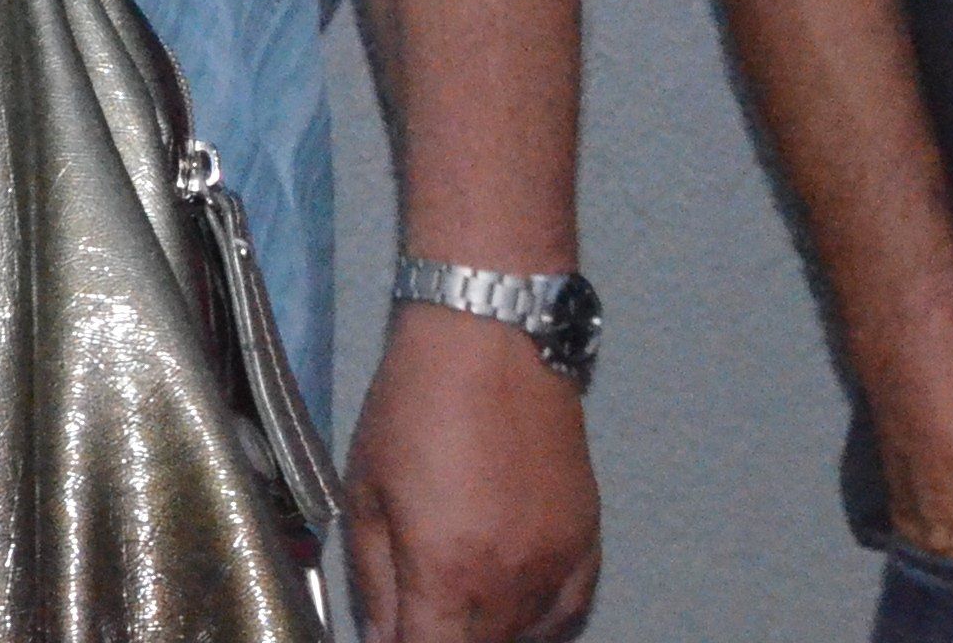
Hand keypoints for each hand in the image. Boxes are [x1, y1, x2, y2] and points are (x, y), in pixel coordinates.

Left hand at [347, 300, 598, 641]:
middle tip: (414, 606)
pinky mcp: (588, 542)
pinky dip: (535, 622)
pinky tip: (509, 604)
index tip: (391, 633)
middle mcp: (511, 586)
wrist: (492, 339)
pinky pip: (567, 615)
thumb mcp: (365, 490)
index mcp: (447, 577)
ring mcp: (557, 567)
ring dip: (484, 629)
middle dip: (440, 634)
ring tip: (454, 598)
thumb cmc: (413, 406)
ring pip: (521, 636)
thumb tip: (379, 638)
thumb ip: (373, 579)